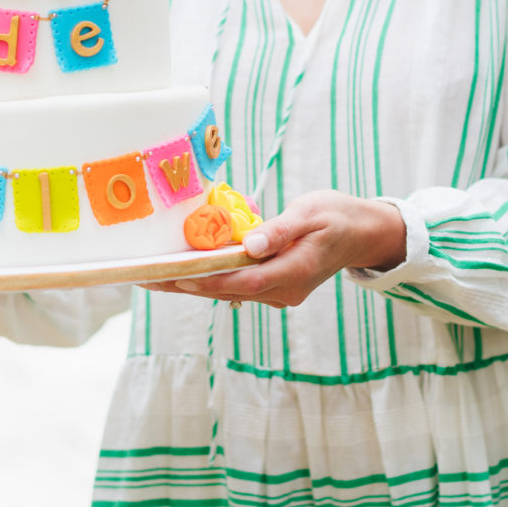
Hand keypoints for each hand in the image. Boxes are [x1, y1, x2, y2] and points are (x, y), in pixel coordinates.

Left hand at [147, 191, 406, 308]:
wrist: (363, 233)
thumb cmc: (338, 216)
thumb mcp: (313, 213)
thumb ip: (281, 230)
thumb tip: (251, 244)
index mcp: (295, 273)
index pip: (243, 281)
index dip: (208, 280)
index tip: (175, 275)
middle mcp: (284, 290)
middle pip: (227, 291)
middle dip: (185, 284)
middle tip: (144, 276)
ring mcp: (279, 293)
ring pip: (228, 290)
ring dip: (192, 283)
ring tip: (152, 274)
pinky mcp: (274, 287)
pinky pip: (236, 285)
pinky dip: (210, 278)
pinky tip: (184, 270)